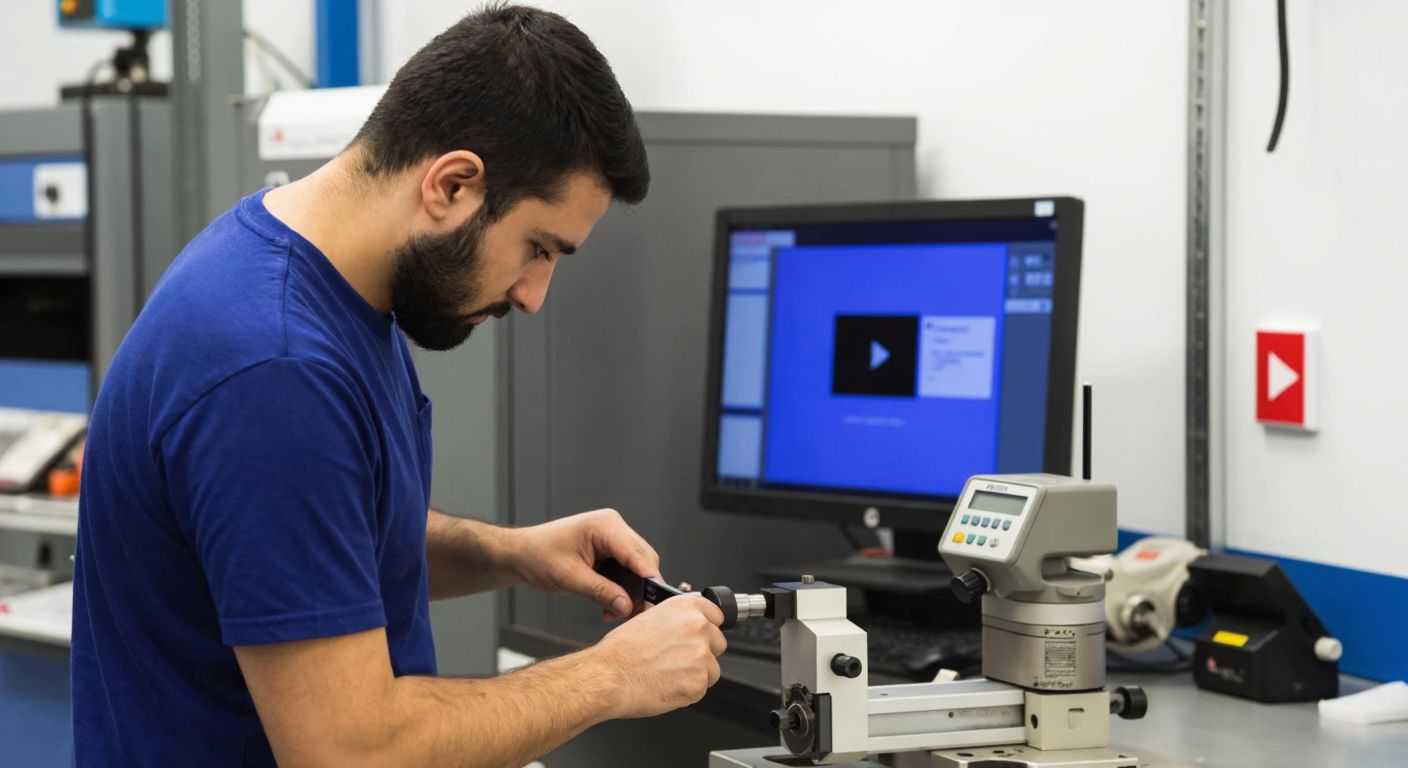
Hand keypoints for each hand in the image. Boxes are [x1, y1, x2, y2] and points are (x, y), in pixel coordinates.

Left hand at [508, 508, 659, 618]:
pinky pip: (627, 570)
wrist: (522, 554)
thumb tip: (627, 606)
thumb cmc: (538, 556)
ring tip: (616, 613)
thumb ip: (601, 592)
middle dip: (641, 589)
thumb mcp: (569, 577)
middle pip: (643, 560)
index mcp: (605, 526)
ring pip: (637, 568)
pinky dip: (623, 589)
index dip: (649, 577)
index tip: (657, 600)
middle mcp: (613, 528)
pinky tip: (612, 605)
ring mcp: (613, 538)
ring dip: (631, 592)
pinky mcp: (610, 550)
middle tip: (634, 615)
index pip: (637, 553)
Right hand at [591, 597, 725, 718]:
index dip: (707, 628)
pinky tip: (667, 685)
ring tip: (669, 675)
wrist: (609, 676)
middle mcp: (698, 628)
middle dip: (702, 653)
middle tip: (678, 660)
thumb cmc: (621, 650)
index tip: (700, 636)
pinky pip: (701, 689)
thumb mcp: (648, 618)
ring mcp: (701, 655)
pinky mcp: (699, 682)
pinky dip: (687, 691)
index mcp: (686, 607)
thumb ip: (674, 620)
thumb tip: (682, 627)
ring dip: (696, 674)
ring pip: (712, 669)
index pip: (717, 615)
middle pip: (718, 643)